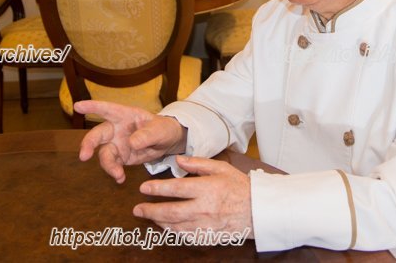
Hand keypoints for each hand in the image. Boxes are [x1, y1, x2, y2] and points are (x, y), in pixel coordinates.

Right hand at [76, 100, 186, 183]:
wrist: (168, 142)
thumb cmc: (162, 128)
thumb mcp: (159, 130)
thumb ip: (147, 135)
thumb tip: (132, 143)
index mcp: (124, 116)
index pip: (107, 109)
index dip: (92, 107)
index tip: (78, 106)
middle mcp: (116, 129)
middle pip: (97, 135)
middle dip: (88, 144)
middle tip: (84, 156)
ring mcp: (117, 144)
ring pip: (104, 154)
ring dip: (108, 165)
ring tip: (118, 174)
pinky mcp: (121, 157)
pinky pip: (113, 165)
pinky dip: (115, 173)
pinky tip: (121, 179)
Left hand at [134, 155, 253, 236]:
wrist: (257, 210)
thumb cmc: (239, 187)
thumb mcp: (221, 168)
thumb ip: (198, 163)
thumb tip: (178, 160)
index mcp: (207, 189)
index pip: (176, 189)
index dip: (157, 189)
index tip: (144, 188)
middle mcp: (204, 208)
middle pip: (170, 212)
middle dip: (150, 211)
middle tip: (137, 209)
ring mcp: (205, 225)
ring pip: (175, 226)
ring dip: (159, 222)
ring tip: (149, 216)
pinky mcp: (208, 236)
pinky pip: (185, 236)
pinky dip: (172, 232)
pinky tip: (166, 227)